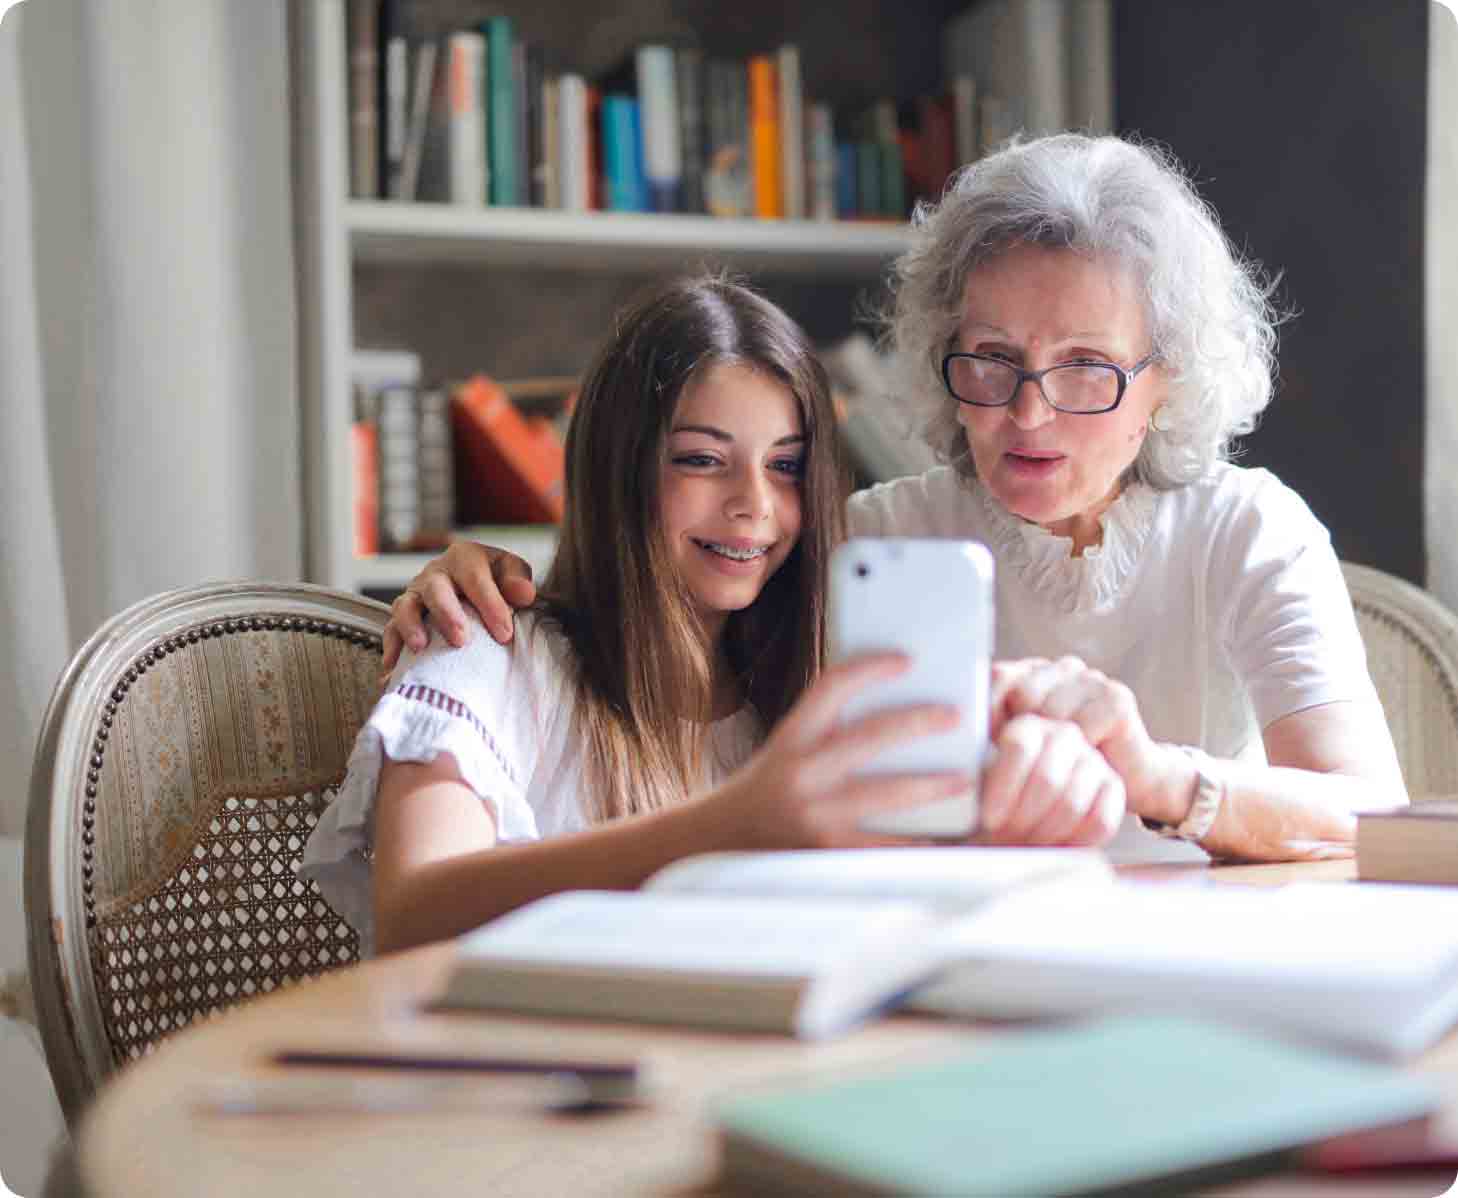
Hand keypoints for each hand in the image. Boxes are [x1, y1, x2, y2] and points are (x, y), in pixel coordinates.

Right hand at [382, 542, 538, 670]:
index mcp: (464, 558)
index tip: (504, 634)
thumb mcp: (510, 572)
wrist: (473, 587)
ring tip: (420, 647)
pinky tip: (394, 668)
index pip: (475, 578)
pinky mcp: (403, 616)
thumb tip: (523, 593)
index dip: (489, 605)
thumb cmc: (494, 580)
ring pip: (405, 606)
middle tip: (460, 640)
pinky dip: (392, 648)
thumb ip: (517, 579)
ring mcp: (416, 594)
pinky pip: (391, 629)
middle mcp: (435, 574)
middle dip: (447, 614)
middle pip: (435, 589)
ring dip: (411, 627)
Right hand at [706, 654, 976, 849]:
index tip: (906, 660)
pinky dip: (915, 840)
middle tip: (955, 716)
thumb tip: (894, 714)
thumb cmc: (765, 791)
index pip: (832, 686)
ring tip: (962, 779)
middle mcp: (801, 771)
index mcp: (792, 737)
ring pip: (885, 794)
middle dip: (918, 723)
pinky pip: (883, 844)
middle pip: (870, 736)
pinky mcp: (827, 851)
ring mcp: (815, 813)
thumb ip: (828, 732)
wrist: (720, 841)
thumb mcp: (787, 749)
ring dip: (930, 785)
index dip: (871, 668)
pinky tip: (942, 835)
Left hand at [977, 713, 1125, 845]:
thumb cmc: (999, 798)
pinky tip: (1054, 847)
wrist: (1037, 811)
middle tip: (1006, 838)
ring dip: (1045, 833)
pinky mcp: (1114, 786)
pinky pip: (1100, 820)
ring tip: (1025, 844)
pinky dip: (1074, 842)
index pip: (1019, 747)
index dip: (1003, 788)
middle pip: (1047, 778)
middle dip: (1022, 818)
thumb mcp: (979, 780)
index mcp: (1027, 725)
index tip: (989, 819)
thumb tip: (961, 772)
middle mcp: (1063, 734)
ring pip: (1072, 802)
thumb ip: (973, 775)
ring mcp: (1093, 758)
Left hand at [991, 656, 1182, 825]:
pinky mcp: (1116, 698)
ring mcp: (1091, 679)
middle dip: (1020, 733)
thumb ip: (995, 734)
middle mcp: (1062, 668)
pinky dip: (1078, 752)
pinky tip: (1086, 760)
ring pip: (1050, 712)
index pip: (997, 677)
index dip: (986, 712)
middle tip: (1025, 765)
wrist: (1131, 780)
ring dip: (1051, 747)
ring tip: (1057, 767)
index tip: (984, 747)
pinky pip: (1080, 727)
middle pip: (1022, 693)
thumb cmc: (1067, 768)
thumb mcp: (1025, 749)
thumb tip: (959, 738)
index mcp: (1034, 672)